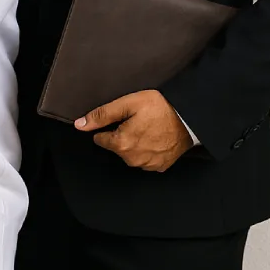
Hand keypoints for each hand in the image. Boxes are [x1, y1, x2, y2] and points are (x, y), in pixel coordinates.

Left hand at [75, 90, 193, 171]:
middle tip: (137, 121)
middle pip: (115, 147)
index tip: (121, 119)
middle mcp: (132, 159)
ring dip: (134, 144)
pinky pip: (145, 159)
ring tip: (148, 128)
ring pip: (130, 154)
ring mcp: (147, 165)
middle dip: (121, 135)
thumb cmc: (159, 108)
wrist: (190, 117)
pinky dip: (147, 150)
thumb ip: (101, 115)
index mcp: (121, 144)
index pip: (100, 139)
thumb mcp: (127, 103)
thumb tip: (79, 125)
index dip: (108, 127)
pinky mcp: (160, 166)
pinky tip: (155, 138)